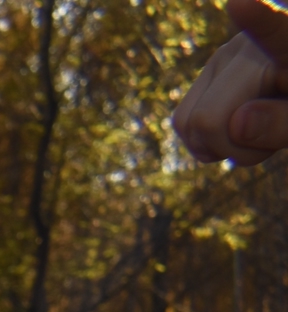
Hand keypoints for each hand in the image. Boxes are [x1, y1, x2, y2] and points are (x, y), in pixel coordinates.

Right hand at [176, 1, 287, 164]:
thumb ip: (282, 124)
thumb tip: (236, 125)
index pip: (275, 32)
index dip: (259, 20)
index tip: (241, 3)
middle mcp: (247, 45)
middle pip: (209, 119)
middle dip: (233, 147)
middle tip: (271, 142)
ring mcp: (220, 58)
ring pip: (188, 124)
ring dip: (220, 146)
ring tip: (258, 131)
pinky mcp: (206, 74)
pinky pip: (182, 122)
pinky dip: (206, 142)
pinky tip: (235, 130)